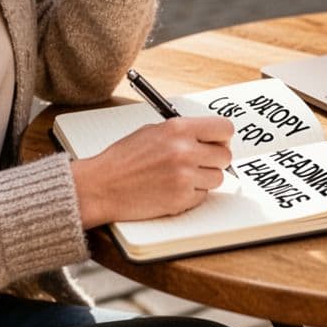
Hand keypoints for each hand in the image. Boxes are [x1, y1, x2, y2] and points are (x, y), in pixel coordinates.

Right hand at [70, 116, 233, 227]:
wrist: (101, 186)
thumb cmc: (123, 159)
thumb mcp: (152, 131)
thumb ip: (183, 132)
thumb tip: (209, 137)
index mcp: (178, 128)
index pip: (224, 128)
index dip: (223, 137)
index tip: (218, 142)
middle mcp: (184, 151)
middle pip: (225, 156)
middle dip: (214, 160)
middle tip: (200, 162)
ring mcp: (184, 176)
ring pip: (217, 178)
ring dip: (204, 179)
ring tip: (181, 176)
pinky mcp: (181, 199)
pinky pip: (203, 196)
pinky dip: (192, 194)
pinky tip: (172, 188)